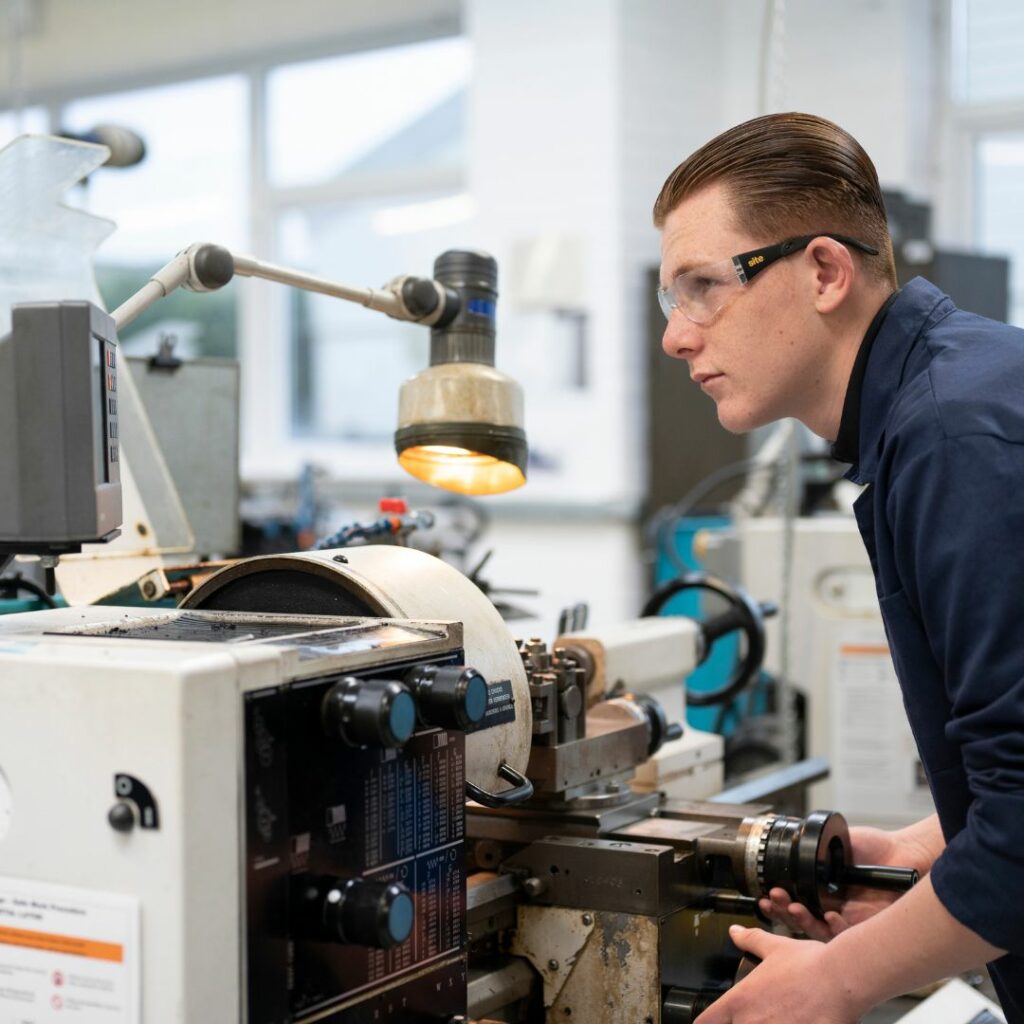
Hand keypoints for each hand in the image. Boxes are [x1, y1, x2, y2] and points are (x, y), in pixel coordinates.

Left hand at [694, 925, 863, 1023]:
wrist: (841, 980)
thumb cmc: (808, 963)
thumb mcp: (775, 947)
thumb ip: (751, 940)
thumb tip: (734, 932)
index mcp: (740, 1002)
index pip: (705, 1022)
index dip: (705, 1022)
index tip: (712, 1021)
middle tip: (752, 1016)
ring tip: (776, 1018)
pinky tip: (793, 1022)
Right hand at [758, 824, 927, 940]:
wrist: (906, 854)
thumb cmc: (876, 848)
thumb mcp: (837, 841)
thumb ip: (815, 845)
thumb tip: (790, 836)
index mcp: (821, 889)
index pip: (793, 900)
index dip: (777, 901)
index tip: (765, 893)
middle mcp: (831, 907)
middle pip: (799, 920)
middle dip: (782, 912)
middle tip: (774, 899)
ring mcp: (849, 921)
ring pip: (818, 932)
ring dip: (802, 922)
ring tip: (795, 908)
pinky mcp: (868, 930)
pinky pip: (847, 939)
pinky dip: (836, 929)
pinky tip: (831, 917)